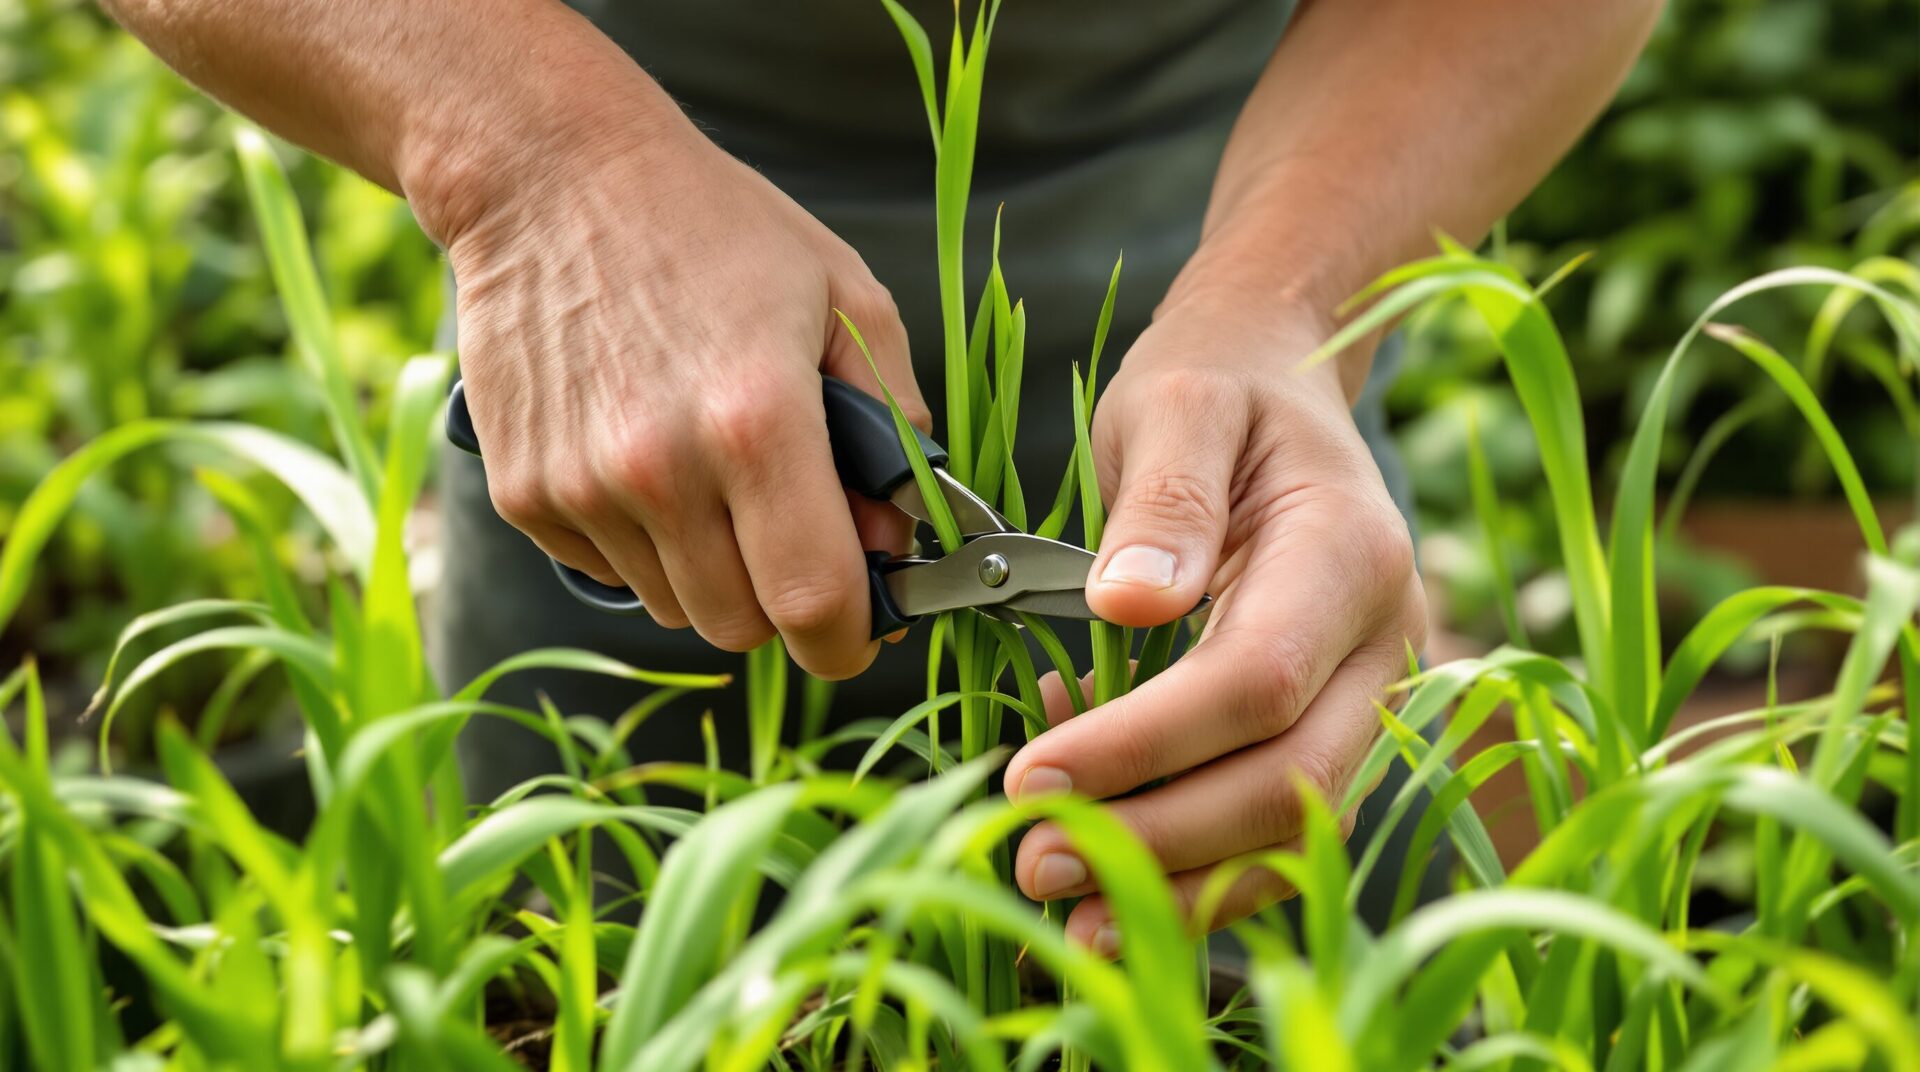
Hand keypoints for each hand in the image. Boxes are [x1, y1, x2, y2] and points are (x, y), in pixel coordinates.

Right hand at [431, 109, 926, 678]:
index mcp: (756, 422)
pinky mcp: (522, 494)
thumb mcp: (847, 299)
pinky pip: (608, 572)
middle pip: (741, 627)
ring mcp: (579, 487)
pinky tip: (641, 452)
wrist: (551, 176)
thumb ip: (896, 428)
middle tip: (788, 526)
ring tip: (709, 468)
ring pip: (674, 607)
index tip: (861, 626)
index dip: (849, 638)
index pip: (813, 605)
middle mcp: (660, 471)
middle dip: (780, 597)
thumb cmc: (716, 230)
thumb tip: (900, 538)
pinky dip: (640, 540)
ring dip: (709, 569)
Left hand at [1002, 300, 1425, 950]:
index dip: (1145, 746)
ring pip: (1300, 829)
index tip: (1031, 775)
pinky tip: (1116, 890)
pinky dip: (1205, 874)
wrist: (1281, 381)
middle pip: (1292, 783)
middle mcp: (1386, 641)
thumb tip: (1128, 606)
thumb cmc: (1220, 388)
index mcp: (1349, 551)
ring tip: (1065, 913)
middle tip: (1032, 862)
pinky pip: (1286, 828)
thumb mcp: (1177, 402)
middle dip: (1161, 843)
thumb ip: (1163, 498)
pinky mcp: (1337, 729)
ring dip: (1185, 886)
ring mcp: (1373, 696)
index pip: (1255, 682)